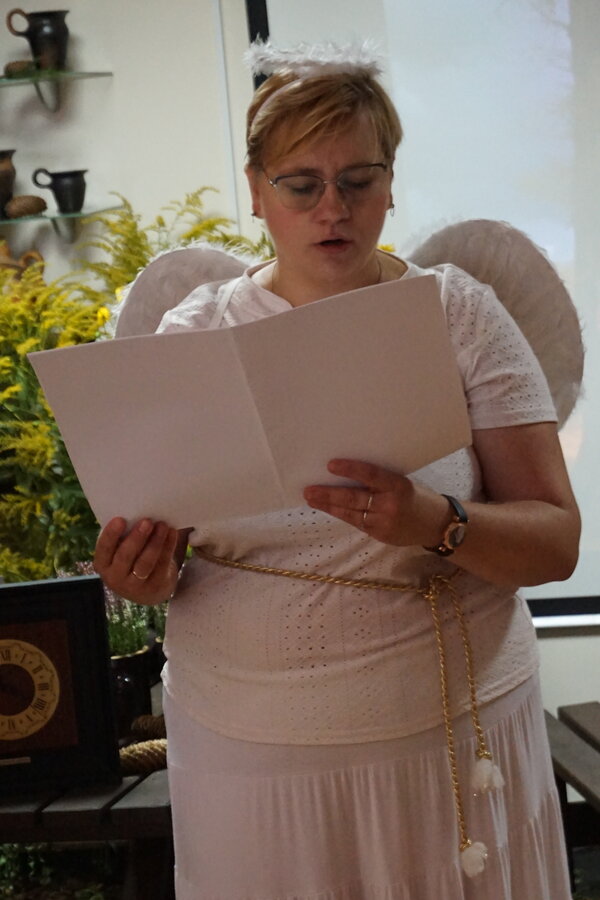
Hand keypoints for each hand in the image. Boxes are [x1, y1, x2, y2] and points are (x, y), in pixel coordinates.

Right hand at [94, 517, 179, 605]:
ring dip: (155, 542)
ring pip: (145, 563)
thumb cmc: (132, 558)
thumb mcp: (122, 549)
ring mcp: (135, 586)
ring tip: (162, 525)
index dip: (111, 534)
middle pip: (125, 556)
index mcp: (103, 563)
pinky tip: (172, 533)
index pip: (104, 549)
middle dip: (137, 538)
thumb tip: (137, 509)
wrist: (148, 589)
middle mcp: (115, 578)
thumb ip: (124, 535)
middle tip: (147, 521)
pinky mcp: (155, 587)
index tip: (120, 519)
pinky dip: (168, 547)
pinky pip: (162, 565)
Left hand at [304, 458, 446, 547]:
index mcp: (398, 485)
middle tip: (309, 489)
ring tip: (311, 498)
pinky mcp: (380, 534)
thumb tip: (347, 471)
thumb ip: (379, 480)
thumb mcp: (402, 482)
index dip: (351, 469)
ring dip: (328, 506)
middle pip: (355, 498)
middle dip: (329, 494)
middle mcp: (391, 504)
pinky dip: (341, 514)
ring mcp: (384, 522)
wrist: (435, 524)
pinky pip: (356, 522)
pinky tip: (327, 508)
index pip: (371, 474)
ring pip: (351, 513)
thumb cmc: (415, 496)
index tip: (331, 465)